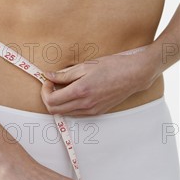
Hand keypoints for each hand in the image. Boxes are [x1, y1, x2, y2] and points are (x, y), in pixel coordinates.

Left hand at [40, 45, 156, 116]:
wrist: (134, 75)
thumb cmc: (111, 66)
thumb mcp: (86, 66)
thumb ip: (65, 74)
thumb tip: (48, 76)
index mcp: (81, 91)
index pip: (51, 100)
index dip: (45, 91)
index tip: (48, 81)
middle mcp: (86, 104)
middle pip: (55, 111)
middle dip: (48, 98)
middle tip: (52, 85)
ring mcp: (92, 110)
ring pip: (65, 113)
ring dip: (58, 102)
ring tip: (62, 87)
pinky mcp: (98, 112)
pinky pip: (77, 113)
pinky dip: (69, 105)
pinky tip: (73, 93)